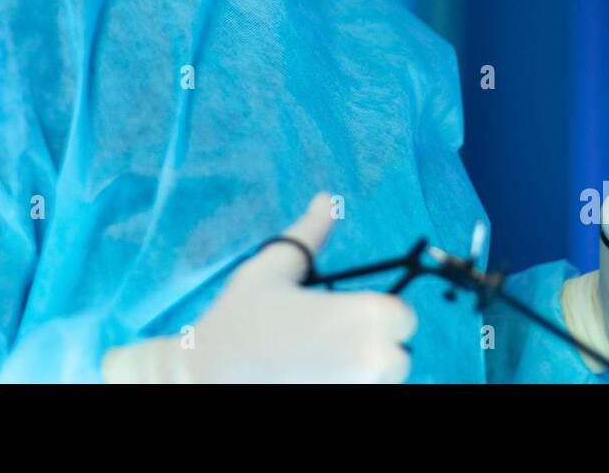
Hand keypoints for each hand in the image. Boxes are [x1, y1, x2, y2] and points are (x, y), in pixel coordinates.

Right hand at [102, 192, 416, 382]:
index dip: (381, 316)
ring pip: (382, 382)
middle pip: (398, 356)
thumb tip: (326, 199)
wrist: (202, 378)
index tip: (349, 316)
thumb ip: (309, 233)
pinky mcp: (345, 408)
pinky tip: (313, 379)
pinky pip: (362, 396)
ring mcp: (360, 392)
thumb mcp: (273, 268)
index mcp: (366, 317)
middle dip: (371, 348)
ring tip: (317, 363)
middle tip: (327, 342)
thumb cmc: (239, 320)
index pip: (406, 319)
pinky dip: (346, 387)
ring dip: (360, 373)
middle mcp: (374, 360)